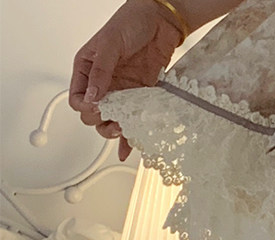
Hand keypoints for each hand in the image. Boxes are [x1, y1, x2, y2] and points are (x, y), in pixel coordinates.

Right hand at [69, 0, 183, 160]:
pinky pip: (133, 119)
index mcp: (87, 70)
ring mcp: (123, 92)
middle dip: (100, 121)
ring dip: (116, 130)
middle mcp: (104, 84)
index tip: (98, 108)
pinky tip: (130, 148)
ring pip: (112, 120)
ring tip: (125, 130)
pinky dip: (131, 135)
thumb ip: (101, 71)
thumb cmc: (131, 23)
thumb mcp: (110, 44)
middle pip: (93, 114)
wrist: (162, 22)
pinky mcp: (141, 97)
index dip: (85, 108)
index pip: (78, 98)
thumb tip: (94, 97)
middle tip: (114, 121)